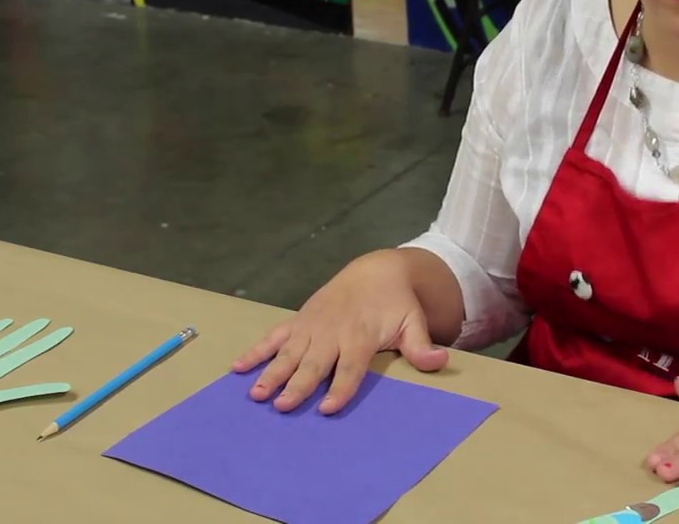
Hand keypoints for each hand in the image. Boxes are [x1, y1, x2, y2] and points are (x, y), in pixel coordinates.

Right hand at [232, 257, 447, 414]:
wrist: (376, 270)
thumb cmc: (396, 303)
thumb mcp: (414, 321)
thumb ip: (421, 345)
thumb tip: (440, 361)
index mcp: (360, 336)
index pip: (350, 367)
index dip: (340, 388)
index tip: (329, 408)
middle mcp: (332, 332)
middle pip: (314, 364)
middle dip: (298, 385)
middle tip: (283, 407)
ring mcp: (311, 326)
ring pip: (289, 353)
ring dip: (271, 373)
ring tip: (257, 394)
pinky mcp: (298, 321)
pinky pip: (274, 337)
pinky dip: (257, 351)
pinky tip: (239, 367)